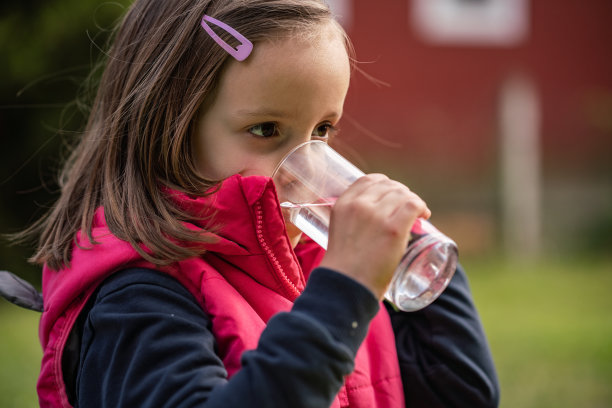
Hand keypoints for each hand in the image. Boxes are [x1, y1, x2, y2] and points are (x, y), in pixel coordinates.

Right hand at [319, 174, 430, 299]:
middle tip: (408, 209)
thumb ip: (353, 222)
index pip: (369, 180)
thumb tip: (372, 224)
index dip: (385, 184)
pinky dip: (422, 207)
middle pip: (390, 186)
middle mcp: (359, 205)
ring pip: (403, 194)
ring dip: (413, 201)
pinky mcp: (394, 228)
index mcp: (343, 204)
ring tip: (419, 213)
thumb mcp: (341, 233)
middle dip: (402, 194)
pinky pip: (413, 205)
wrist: (345, 287)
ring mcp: (377, 215)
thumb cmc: (343, 269)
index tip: (392, 195)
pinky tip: (424, 215)